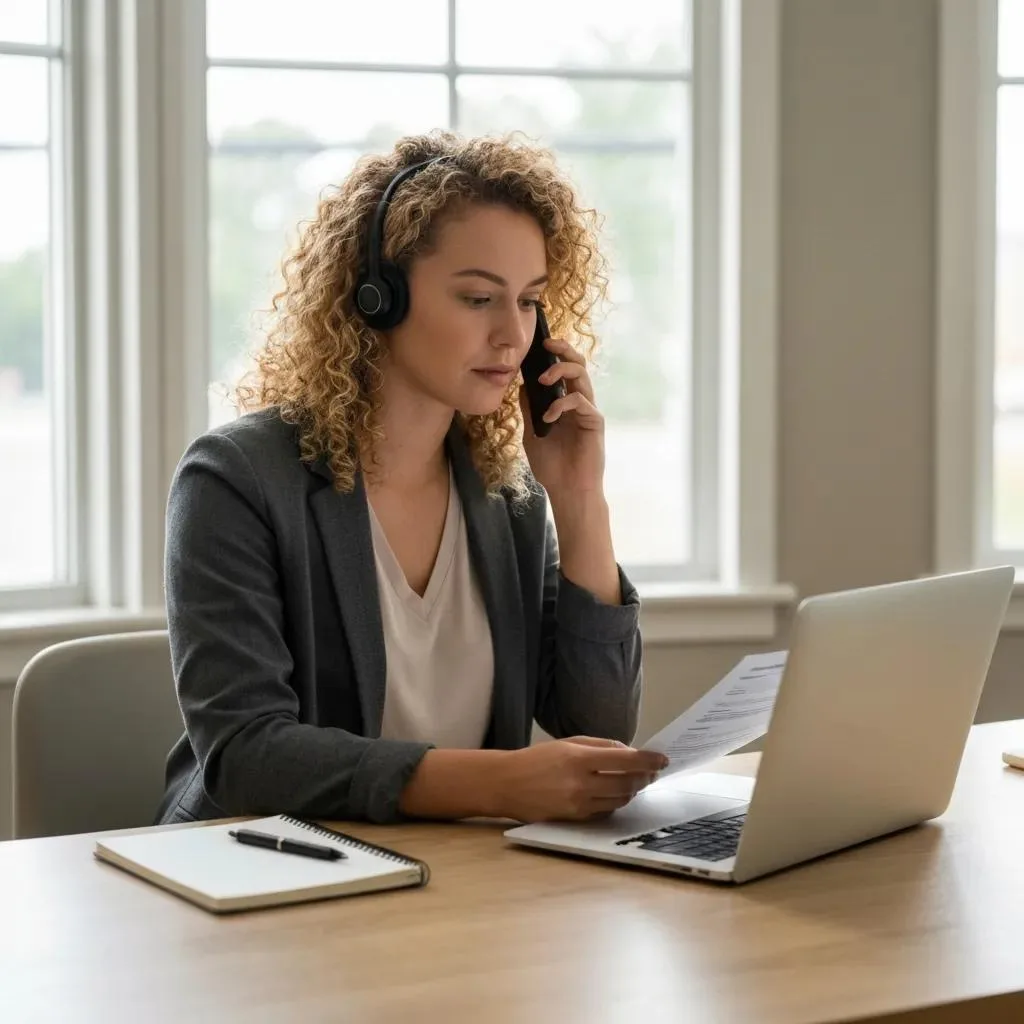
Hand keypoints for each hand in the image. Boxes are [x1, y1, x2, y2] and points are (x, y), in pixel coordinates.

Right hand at [492, 736, 668, 822]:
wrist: (507, 784)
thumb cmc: (538, 758)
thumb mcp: (568, 742)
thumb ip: (601, 745)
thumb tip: (629, 752)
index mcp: (579, 758)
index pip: (626, 760)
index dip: (648, 760)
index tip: (662, 759)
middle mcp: (581, 783)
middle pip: (628, 783)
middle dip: (645, 777)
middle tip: (651, 771)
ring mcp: (579, 804)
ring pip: (620, 800)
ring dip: (632, 790)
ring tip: (636, 781)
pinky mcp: (576, 819)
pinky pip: (606, 811)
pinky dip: (616, 801)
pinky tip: (616, 792)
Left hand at [519, 337, 604, 500]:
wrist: (567, 490)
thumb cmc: (552, 466)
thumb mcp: (532, 433)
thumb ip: (530, 409)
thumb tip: (522, 384)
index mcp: (564, 403)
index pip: (562, 371)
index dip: (553, 355)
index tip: (536, 345)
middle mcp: (579, 403)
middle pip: (577, 364)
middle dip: (563, 350)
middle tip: (547, 344)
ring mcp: (588, 411)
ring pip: (582, 376)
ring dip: (562, 370)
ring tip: (543, 379)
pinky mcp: (595, 422)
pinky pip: (581, 401)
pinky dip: (562, 404)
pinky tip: (549, 418)